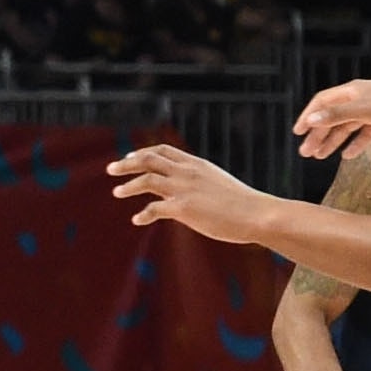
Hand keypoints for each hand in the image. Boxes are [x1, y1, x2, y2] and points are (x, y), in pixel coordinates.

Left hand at [109, 143, 270, 243]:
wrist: (259, 214)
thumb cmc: (243, 203)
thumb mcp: (218, 183)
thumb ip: (197, 181)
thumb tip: (182, 188)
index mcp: (196, 164)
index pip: (162, 150)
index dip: (142, 152)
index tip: (129, 157)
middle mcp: (187, 172)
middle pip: (148, 159)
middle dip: (126, 163)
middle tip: (111, 169)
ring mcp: (185, 189)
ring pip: (146, 179)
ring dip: (128, 185)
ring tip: (117, 192)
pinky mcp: (184, 208)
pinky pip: (154, 209)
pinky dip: (143, 214)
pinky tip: (137, 220)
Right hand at [294, 80, 370, 164]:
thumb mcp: (363, 110)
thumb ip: (337, 115)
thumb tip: (311, 119)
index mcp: (351, 92)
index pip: (322, 103)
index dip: (308, 116)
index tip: (298, 131)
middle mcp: (359, 100)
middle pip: (332, 117)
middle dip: (318, 135)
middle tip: (306, 152)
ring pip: (346, 127)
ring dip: (333, 141)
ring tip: (320, 156)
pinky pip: (364, 134)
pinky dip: (355, 144)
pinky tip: (347, 156)